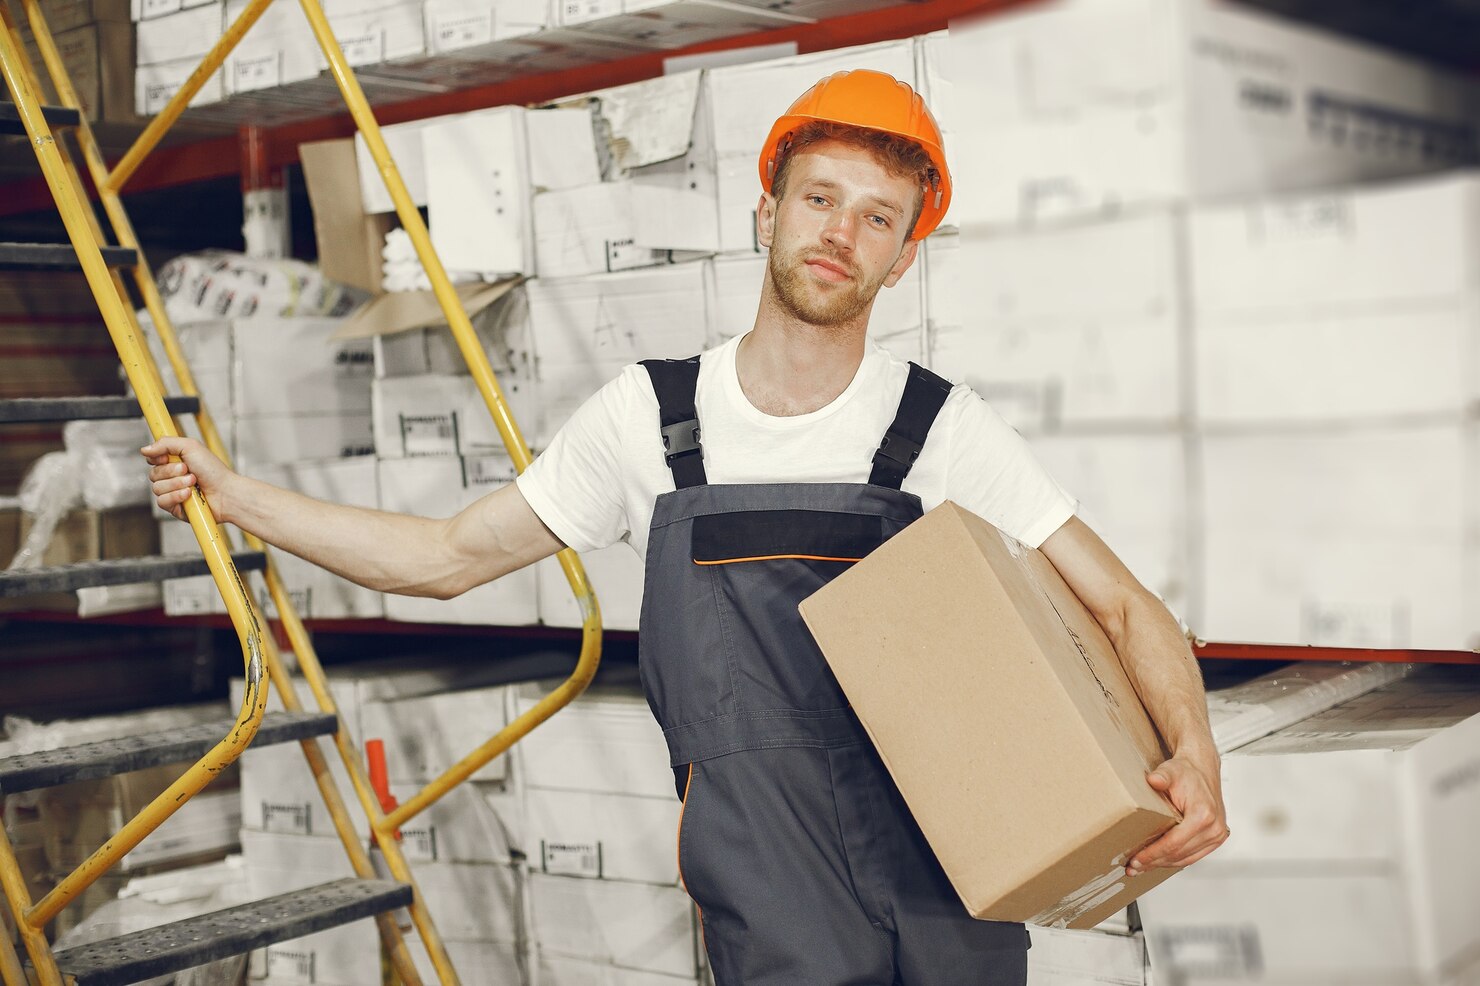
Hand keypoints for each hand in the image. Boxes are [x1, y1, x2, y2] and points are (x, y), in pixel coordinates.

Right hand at [141, 436, 235, 521]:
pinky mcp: (175, 507)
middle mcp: (173, 477)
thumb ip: (166, 443)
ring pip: (157, 488)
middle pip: (153, 474)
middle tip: (188, 470)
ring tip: (193, 482)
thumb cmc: (213, 470)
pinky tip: (189, 494)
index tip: (167, 457)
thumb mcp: (190, 447)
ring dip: (176, 484)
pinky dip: (176, 496)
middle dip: (171, 471)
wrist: (226, 492)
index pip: (152, 460)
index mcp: (175, 462)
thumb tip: (145, 449)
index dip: (157, 458)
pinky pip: (162, 502)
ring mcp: (173, 493)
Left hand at [1127, 754, 1228, 874]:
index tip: (1136, 860)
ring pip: (1186, 858)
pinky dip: (1175, 860)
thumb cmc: (1186, 772)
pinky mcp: (1215, 838)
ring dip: (1163, 864)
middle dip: (1154, 862)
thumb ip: (1162, 776)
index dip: (1153, 854)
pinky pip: (1193, 855)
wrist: (1202, 770)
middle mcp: (1214, 828)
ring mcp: (1217, 835)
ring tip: (1141, 867)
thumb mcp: (1170, 771)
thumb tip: (1153, 780)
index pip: (1174, 843)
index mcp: (1203, 815)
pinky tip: (1159, 861)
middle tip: (1133, 867)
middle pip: (1179, 854)